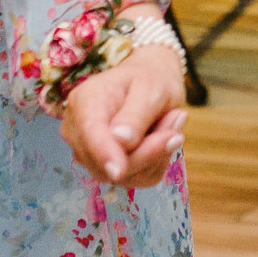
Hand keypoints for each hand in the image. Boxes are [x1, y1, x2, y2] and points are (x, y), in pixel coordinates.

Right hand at [60, 22, 187, 188]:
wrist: (151, 79)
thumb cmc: (150, 78)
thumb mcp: (152, 87)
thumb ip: (136, 114)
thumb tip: (120, 141)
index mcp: (85, 102)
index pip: (91, 134)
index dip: (104, 154)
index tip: (118, 172)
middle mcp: (78, 132)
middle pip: (108, 162)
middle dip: (150, 148)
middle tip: (179, 117)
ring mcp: (89, 154)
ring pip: (125, 175)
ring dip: (157, 153)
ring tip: (171, 120)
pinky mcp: (107, 169)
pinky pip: (137, 178)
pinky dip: (156, 161)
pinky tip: (161, 136)